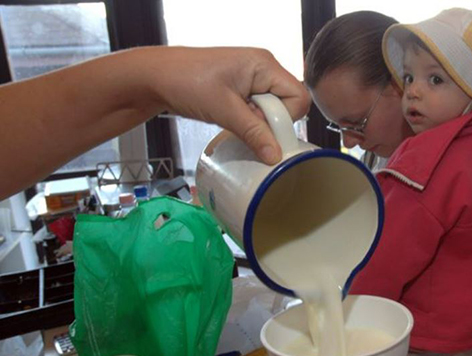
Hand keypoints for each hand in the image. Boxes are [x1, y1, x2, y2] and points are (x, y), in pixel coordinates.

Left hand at [149, 47, 309, 163]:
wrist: (155, 77)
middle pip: (288, 104)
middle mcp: (264, 67)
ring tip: (233, 119)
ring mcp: (253, 77)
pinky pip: (259, 108)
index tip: (263, 129)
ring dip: (258, 122)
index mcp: (264, 64)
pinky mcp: (243, 87)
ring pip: (273, 109)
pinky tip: (232, 120)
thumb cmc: (186, 82)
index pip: (298, 97)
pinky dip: (249, 119)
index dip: (286, 119)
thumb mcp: (223, 111)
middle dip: (270, 121)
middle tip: (244, 123)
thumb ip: (253, 133)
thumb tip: (275, 156)